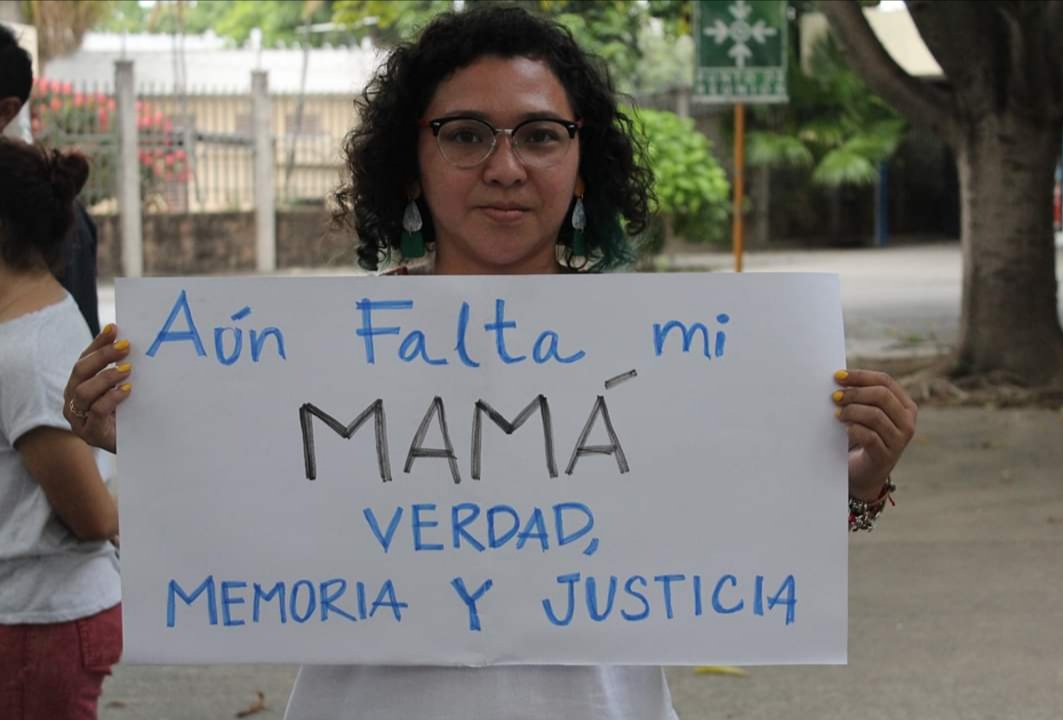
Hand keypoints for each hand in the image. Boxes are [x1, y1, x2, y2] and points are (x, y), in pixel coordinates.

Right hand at [63, 324, 132, 453]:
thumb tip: (132, 341)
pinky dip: (111, 398)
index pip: (84, 358)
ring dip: (106, 377)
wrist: (134, 446)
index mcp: (79, 384)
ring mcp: (78, 417)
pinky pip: (97, 411)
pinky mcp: (90, 433)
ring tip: (128, 370)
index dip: (98, 342)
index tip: (115, 328)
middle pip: (80, 370)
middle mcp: (73, 398)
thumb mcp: (123, 388)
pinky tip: (127, 390)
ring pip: (83, 391)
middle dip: (103, 355)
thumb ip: (123, 370)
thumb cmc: (127, 414)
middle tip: (126, 346)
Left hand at [832, 369, 916, 500]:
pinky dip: (854, 429)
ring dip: (851, 411)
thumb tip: (838, 378)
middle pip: (882, 395)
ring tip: (837, 414)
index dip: (860, 376)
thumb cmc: (863, 436)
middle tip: (834, 397)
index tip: (837, 376)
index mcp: (905, 405)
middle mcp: (907, 422)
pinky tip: (844, 429)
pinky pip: (870, 437)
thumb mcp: (867, 413)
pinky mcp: (885, 457)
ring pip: (875, 416)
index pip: (885, 381)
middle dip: (854, 393)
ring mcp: (899, 440)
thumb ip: (861, 396)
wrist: (864, 472)